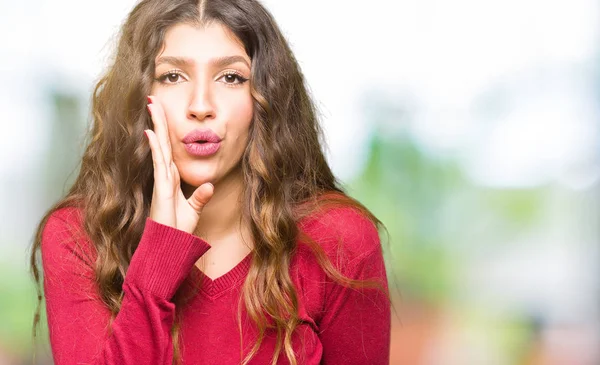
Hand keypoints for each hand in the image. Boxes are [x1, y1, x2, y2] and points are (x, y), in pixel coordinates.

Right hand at [144, 95, 213, 233]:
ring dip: (156, 126)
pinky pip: (159, 163)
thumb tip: (210, 185)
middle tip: (153, 100)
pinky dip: (156, 148)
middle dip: (158, 121)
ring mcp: (162, 181)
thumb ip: (201, 198)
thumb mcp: (194, 211)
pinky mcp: (161, 188)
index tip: (162, 114)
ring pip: (159, 147)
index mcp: (172, 179)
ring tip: (152, 106)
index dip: (165, 132)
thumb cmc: (177, 231)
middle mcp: (165, 177)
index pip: (168, 150)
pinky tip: (151, 133)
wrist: (170, 246)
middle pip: (162, 143)